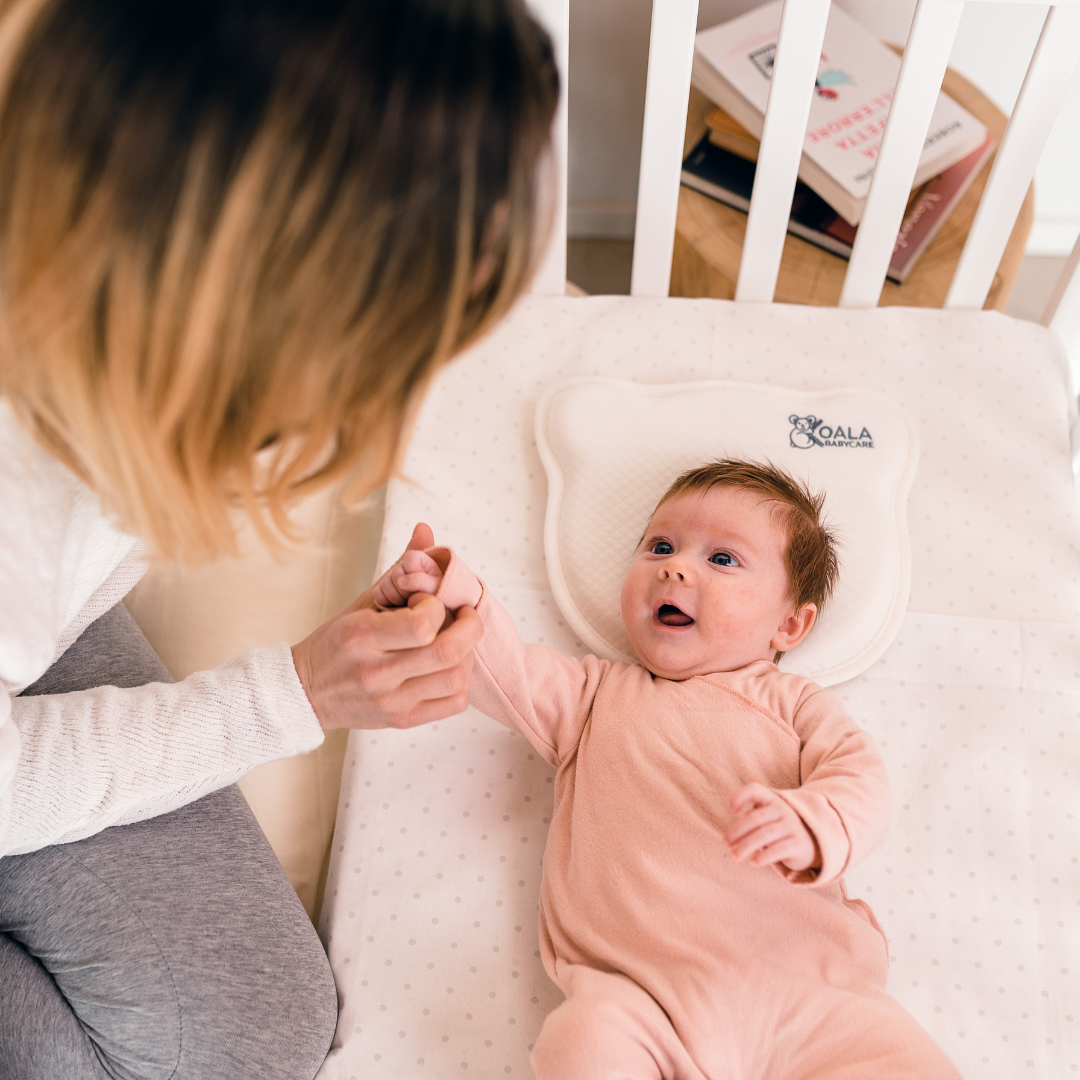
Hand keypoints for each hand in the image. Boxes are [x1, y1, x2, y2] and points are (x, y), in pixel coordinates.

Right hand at [291, 524, 481, 729]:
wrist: (305, 692)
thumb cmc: (337, 642)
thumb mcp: (363, 602)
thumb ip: (400, 569)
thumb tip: (426, 530)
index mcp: (363, 636)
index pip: (424, 623)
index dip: (439, 605)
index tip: (431, 600)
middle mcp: (377, 672)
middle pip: (448, 652)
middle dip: (470, 627)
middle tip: (465, 615)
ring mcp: (391, 700)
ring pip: (456, 679)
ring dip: (466, 655)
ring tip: (454, 642)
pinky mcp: (401, 720)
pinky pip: (453, 704)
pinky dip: (460, 683)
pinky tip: (448, 668)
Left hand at [725, 783, 820, 872]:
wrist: (815, 841)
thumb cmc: (781, 829)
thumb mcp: (768, 819)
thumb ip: (752, 820)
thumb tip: (730, 837)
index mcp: (772, 800)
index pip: (755, 790)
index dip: (741, 796)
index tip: (731, 810)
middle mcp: (783, 810)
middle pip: (755, 818)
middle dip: (737, 831)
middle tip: (725, 843)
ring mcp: (791, 826)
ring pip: (764, 835)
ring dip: (746, 846)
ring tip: (735, 857)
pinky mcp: (798, 843)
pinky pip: (778, 849)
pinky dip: (764, 856)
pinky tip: (753, 862)